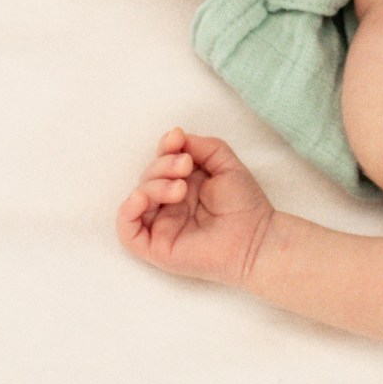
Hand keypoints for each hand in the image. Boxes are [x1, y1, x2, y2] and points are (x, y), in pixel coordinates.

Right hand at [116, 128, 274, 287]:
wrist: (255, 238)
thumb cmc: (244, 203)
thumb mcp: (226, 163)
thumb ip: (204, 146)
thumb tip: (177, 136)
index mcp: (186, 182)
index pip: (163, 161)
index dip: (165, 147)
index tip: (177, 138)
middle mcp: (170, 203)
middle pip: (149, 176)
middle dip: (163, 165)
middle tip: (185, 166)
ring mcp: (162, 224)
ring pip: (138, 199)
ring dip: (153, 184)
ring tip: (180, 187)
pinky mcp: (156, 247)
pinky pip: (127, 231)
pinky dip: (128, 210)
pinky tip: (142, 198)